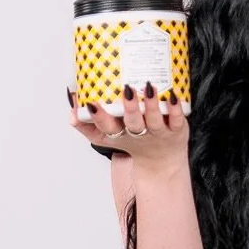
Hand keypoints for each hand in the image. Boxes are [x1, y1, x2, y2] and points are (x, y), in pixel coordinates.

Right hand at [69, 83, 188, 168]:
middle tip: (126, 90)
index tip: (91, 103)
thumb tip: (70, 97)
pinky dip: (176, 109)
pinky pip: (177, 120)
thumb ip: (85, 120)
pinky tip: (174, 95)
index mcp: (118, 135)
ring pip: (154, 121)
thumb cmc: (132, 140)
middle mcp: (138, 135)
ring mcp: (158, 134)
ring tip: (149, 86)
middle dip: (129, 109)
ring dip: (151, 105)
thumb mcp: (106, 135)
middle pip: (132, 124)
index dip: (98, 118)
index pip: (104, 128)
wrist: (162, 161)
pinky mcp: (176, 131)